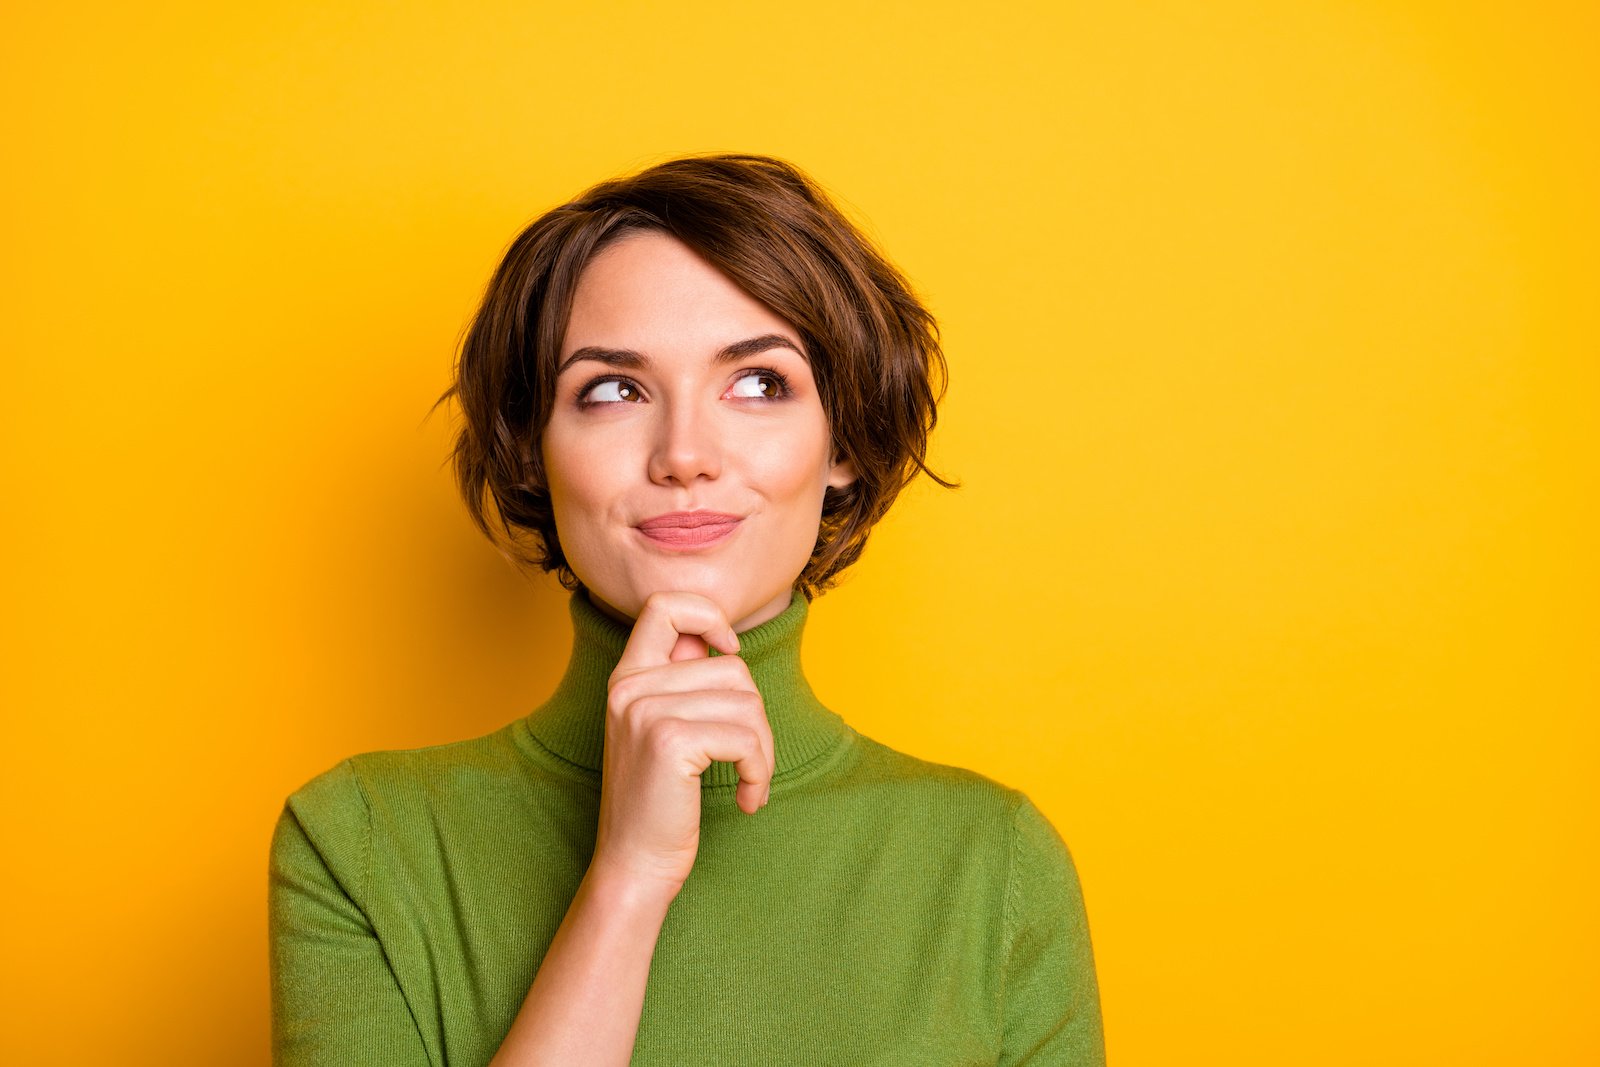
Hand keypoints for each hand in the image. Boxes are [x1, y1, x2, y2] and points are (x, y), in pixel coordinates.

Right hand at [588, 590, 775, 900]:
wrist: (634, 864)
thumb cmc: (660, 802)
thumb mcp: (661, 730)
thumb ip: (682, 681)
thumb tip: (722, 642)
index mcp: (626, 677)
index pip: (665, 605)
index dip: (707, 615)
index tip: (728, 649)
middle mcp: (629, 686)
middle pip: (732, 668)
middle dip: (756, 719)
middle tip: (750, 761)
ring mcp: (645, 710)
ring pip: (747, 703)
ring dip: (763, 751)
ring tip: (749, 781)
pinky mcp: (669, 740)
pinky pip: (746, 738)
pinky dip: (759, 772)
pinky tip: (747, 798)